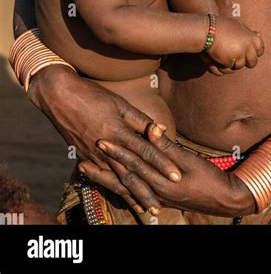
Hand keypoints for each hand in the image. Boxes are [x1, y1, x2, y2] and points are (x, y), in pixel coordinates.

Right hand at [28, 65, 181, 213]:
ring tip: (145, 208)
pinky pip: (102, 178)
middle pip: (131, 173)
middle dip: (147, 191)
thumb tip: (161, 129)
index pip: (145, 152)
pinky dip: (113, 189)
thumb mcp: (120, 104)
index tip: (176, 176)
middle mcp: (106, 148)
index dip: (162, 164)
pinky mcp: (83, 157)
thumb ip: (140, 120)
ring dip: (131, 195)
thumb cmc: (93, 95)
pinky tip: (122, 197)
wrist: (60, 96)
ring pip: (116, 180)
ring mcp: (93, 155)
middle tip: (161, 207)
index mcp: (118, 131)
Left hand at [79, 125, 256, 217]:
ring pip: (124, 186)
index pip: (133, 161)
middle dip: (102, 168)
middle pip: (122, 177)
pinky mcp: (159, 198)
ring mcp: (155, 196)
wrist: (224, 198)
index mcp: (160, 179)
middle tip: (80, 158)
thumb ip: (168, 146)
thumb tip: (152, 128)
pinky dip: (118, 186)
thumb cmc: (209, 177)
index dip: (116, 149)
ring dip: (104, 178)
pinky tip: (108, 181)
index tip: (100, 138)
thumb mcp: (189, 159)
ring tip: (85, 169)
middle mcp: (153, 190)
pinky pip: (133, 193)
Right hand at [205, 16, 263, 72]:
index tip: (249, 54)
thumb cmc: (220, 26)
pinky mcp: (230, 60)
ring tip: (224, 53)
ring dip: (232, 63)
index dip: (256, 53)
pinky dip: (223, 64)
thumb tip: (259, 35)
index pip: (260, 48)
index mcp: (251, 36)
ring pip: (240, 66)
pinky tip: (218, 56)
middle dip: (246, 63)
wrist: (207, 30)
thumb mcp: (237, 25)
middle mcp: (248, 45)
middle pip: (253, 62)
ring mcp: (240, 53)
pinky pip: (229, 68)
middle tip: (237, 60)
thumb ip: (248, 32)